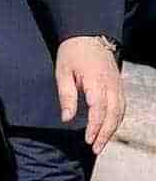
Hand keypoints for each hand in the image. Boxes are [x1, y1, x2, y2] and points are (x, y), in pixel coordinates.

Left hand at [56, 35, 124, 153]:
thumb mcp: (62, 71)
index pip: (98, 109)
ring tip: (101, 143)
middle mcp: (111, 85)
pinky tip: (109, 129)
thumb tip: (66, 119)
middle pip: (112, 115)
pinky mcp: (119, 85)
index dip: (94, 127)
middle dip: (104, 134)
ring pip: (120, 112)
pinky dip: (117, 120)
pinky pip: (122, 107)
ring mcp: (117, 85)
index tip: (87, 139)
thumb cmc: (72, 53)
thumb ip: (66, 95)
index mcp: (96, 81)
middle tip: (94, 148)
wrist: (88, 35)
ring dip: (112, 130)